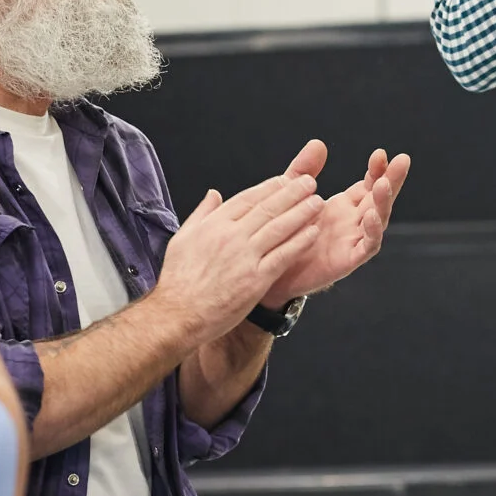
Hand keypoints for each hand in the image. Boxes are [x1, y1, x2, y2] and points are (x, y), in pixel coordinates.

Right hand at [150, 165, 327, 344]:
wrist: (177, 315)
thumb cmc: (178, 281)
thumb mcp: (182, 239)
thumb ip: (201, 214)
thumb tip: (213, 193)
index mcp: (214, 225)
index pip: (248, 198)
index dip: (271, 187)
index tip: (286, 179)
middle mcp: (231, 236)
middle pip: (268, 207)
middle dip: (293, 193)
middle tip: (310, 183)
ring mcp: (245, 257)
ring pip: (280, 227)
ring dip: (302, 212)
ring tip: (317, 202)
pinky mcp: (256, 279)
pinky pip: (284, 255)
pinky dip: (301, 242)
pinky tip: (313, 232)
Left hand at [260, 148, 410, 304]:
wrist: (272, 272)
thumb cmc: (284, 235)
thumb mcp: (293, 196)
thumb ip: (304, 171)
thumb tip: (318, 143)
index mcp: (344, 206)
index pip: (368, 184)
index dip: (377, 169)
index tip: (380, 153)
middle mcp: (353, 221)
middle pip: (380, 198)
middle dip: (392, 179)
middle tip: (402, 160)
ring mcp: (353, 240)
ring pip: (378, 219)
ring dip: (383, 202)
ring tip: (383, 184)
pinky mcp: (347, 260)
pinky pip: (367, 246)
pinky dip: (372, 232)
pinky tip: (371, 216)